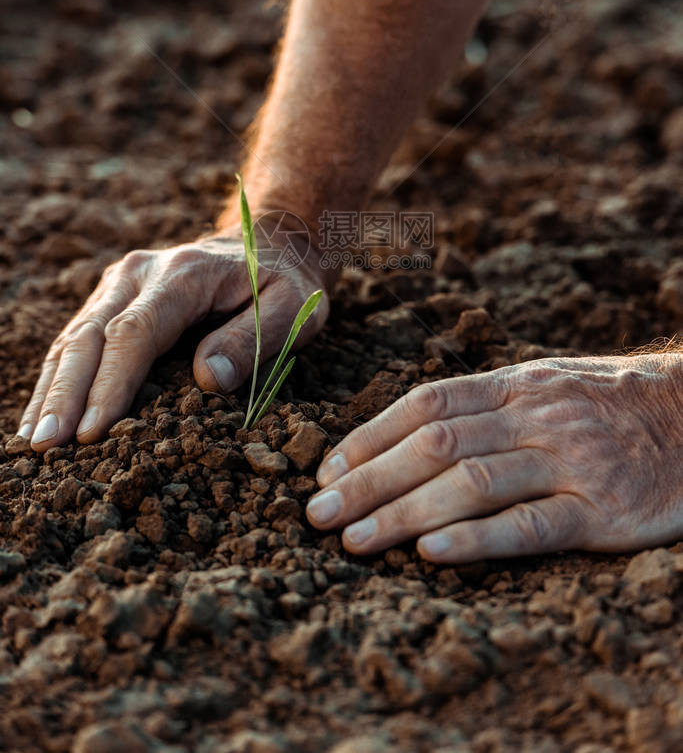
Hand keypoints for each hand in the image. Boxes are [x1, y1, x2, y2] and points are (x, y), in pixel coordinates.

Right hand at [20, 222, 327, 450]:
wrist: (270, 240)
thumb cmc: (285, 282)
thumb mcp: (293, 308)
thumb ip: (253, 340)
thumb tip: (207, 378)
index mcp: (183, 274)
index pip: (135, 333)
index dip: (110, 384)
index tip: (91, 432)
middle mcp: (140, 272)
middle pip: (91, 335)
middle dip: (65, 393)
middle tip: (45, 447)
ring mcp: (120, 282)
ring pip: (74, 336)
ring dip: (52, 389)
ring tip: (32, 441)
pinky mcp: (113, 296)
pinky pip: (77, 337)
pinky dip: (58, 376)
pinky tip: (42, 414)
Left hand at [306, 354, 682, 562]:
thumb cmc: (607, 405)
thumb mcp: (546, 384)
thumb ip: (484, 405)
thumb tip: (403, 434)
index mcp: (516, 384)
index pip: (426, 405)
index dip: (370, 438)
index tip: (328, 474)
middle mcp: (535, 417)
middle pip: (435, 446)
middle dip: (369, 481)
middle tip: (319, 517)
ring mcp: (569, 463)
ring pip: (472, 484)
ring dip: (404, 514)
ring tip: (356, 542)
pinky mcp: (601, 512)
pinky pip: (531, 526)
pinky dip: (477, 540)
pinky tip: (433, 555)